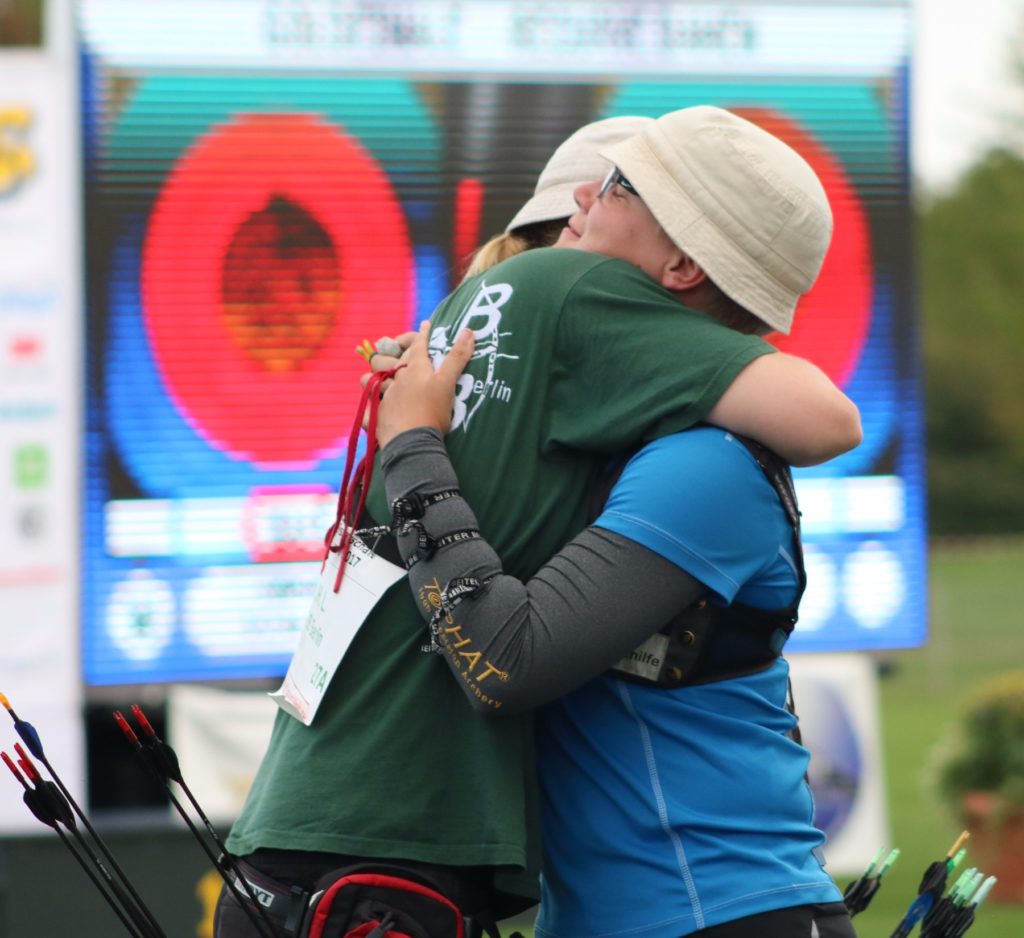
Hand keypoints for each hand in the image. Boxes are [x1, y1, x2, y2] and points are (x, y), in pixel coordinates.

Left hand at [375, 322, 474, 447]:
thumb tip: (469, 330)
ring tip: (380, 380)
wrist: (413, 442)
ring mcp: (384, 399)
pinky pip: (367, 412)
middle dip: (388, 353)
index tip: (426, 324)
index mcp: (415, 370)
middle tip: (393, 352)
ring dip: (373, 378)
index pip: (418, 346)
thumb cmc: (433, 412)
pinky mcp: (377, 419)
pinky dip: (369, 410)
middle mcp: (396, 381)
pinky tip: (374, 410)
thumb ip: (457, 357)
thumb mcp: (448, 383)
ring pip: (369, 380)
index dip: (423, 334)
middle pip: (386, 360)